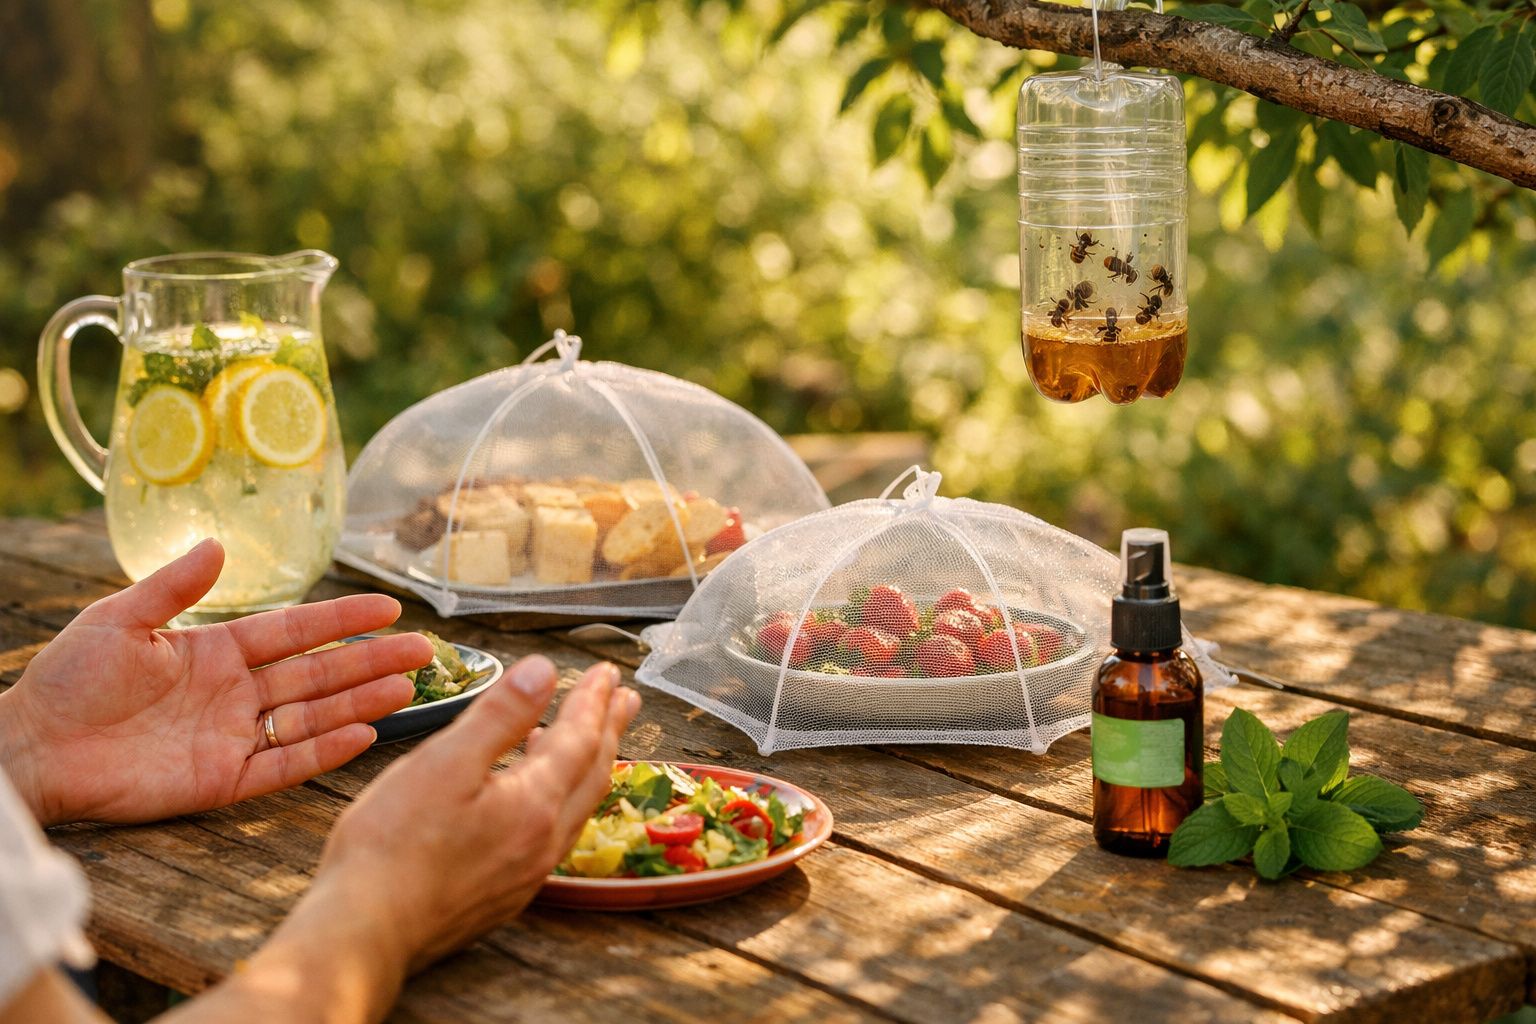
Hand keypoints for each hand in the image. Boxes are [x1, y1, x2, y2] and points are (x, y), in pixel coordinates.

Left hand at [0, 539, 432, 826]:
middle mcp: (235, 694)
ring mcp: (233, 738)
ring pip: (313, 717)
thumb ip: (174, 587)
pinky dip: (324, 751)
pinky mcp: (223, 781)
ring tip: (408, 688)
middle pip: (318, 674)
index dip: (341, 619)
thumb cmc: (67, 682)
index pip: (295, 631)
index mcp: (215, 652)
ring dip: (361, 703)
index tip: (388, 608)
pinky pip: (284, 765)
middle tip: (423, 650)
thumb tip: (221, 545)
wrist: (33, 749)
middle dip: (371, 661)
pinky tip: (364, 734)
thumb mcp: (118, 621)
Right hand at [313, 655, 638, 970]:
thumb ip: (500, 714)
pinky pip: (552, 835)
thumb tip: (543, 670)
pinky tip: (535, 796)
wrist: (363, 933)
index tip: (608, 673)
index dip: (593, 701)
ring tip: (587, 738)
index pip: (579, 740)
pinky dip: (559, 800)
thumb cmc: (392, 847)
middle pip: (592, 774)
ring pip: (575, 808)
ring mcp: (526, 874)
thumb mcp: (445, 762)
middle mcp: (543, 843)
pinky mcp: (503, 895)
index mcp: (534, 805)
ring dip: (588, 766)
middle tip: (626, 699)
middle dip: (608, 730)